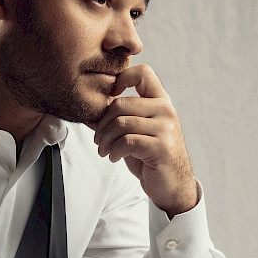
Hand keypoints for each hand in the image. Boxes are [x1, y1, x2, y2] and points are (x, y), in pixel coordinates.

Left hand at [88, 64, 198, 217]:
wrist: (171, 184)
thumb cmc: (150, 156)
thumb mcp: (134, 133)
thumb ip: (116, 119)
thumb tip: (86, 112)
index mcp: (160, 101)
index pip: (143, 73)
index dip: (121, 78)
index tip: (110, 97)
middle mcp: (166, 110)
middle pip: (121, 104)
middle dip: (102, 124)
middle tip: (99, 140)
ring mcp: (166, 128)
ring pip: (121, 123)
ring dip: (105, 140)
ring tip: (104, 150)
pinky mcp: (162, 147)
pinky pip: (127, 142)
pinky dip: (114, 150)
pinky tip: (114, 157)